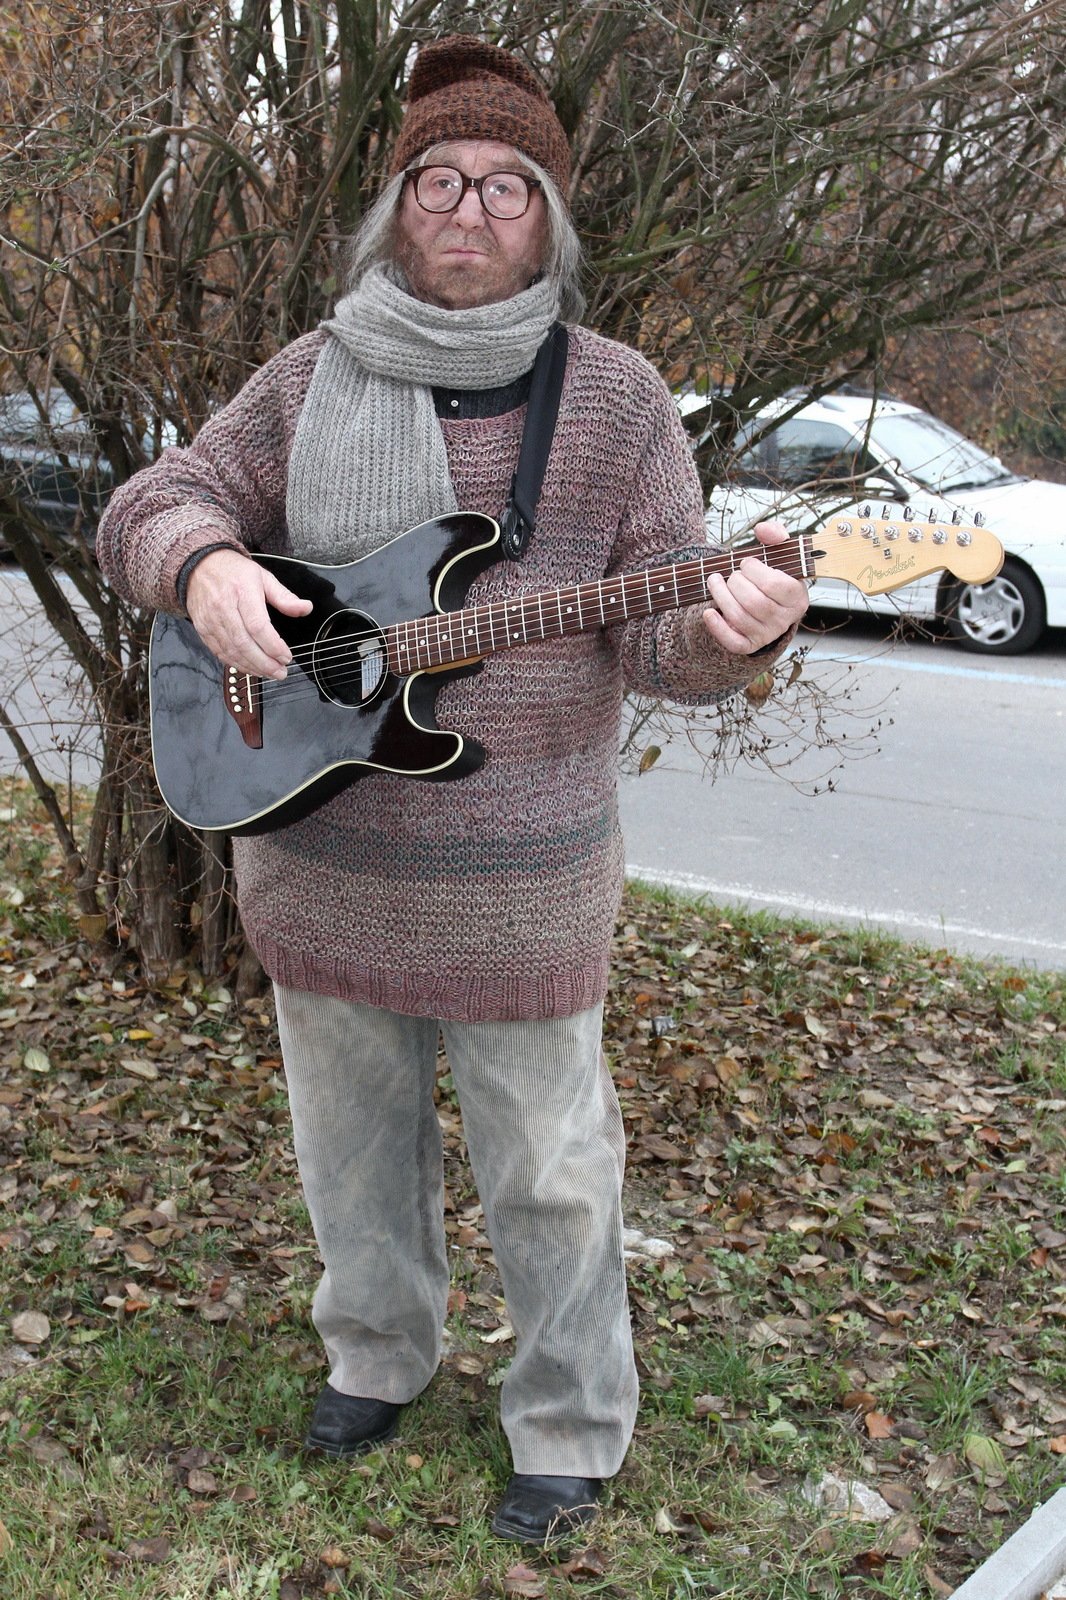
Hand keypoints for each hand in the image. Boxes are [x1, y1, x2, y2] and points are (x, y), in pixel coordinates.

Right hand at [185, 548, 312, 679]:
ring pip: (231, 651)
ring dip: (252, 667)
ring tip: (269, 673)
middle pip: (244, 643)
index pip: (258, 626)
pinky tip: (251, 668)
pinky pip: (219, 652)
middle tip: (280, 672)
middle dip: (264, 663)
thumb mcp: (263, 577)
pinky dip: (236, 664)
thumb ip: (284, 596)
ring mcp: (210, 620)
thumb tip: (305, 608)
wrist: (199, 566)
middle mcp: (223, 607)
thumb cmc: (233, 572)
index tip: (286, 656)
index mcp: (242, 591)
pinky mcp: (203, 629)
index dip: (273, 645)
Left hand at [700, 519, 808, 654]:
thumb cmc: (773, 577)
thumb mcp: (780, 554)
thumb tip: (762, 529)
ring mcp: (767, 634)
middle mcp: (784, 620)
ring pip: (740, 617)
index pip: (775, 584)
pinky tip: (708, 611)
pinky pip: (734, 642)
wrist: (771, 606)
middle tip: (733, 575)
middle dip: (736, 582)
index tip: (747, 563)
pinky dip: (717, 627)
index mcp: (797, 598)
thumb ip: (775, 535)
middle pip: (754, 601)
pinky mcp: (749, 645)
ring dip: (721, 596)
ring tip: (714, 581)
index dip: (755, 570)